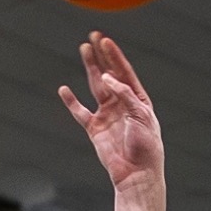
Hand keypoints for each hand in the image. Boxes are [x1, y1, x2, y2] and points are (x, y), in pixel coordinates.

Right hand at [60, 33, 163, 189]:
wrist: (136, 174)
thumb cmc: (145, 146)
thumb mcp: (140, 115)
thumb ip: (124, 94)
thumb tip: (107, 78)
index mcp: (138, 100)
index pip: (125, 72)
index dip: (115, 56)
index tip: (105, 40)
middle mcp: (122, 104)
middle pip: (109, 74)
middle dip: (101, 56)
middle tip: (93, 36)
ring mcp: (107, 115)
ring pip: (95, 86)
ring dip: (90, 68)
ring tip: (83, 49)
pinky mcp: (95, 128)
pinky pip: (80, 112)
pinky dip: (71, 101)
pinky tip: (64, 89)